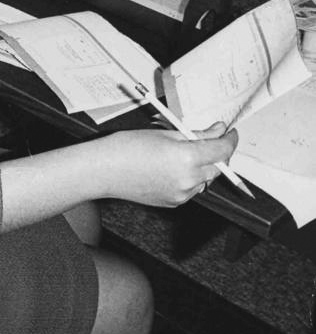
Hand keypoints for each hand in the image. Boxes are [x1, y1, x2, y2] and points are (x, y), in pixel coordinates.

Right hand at [103, 124, 237, 207]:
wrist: (104, 170)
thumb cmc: (128, 147)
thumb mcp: (165, 132)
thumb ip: (196, 134)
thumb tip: (218, 131)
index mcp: (187, 158)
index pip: (222, 150)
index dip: (230, 139)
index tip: (229, 132)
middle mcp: (189, 179)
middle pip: (218, 167)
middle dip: (216, 153)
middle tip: (204, 139)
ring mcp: (182, 194)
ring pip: (205, 179)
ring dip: (201, 166)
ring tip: (178, 154)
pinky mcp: (174, 203)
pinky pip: (191, 189)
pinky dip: (188, 178)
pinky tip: (169, 167)